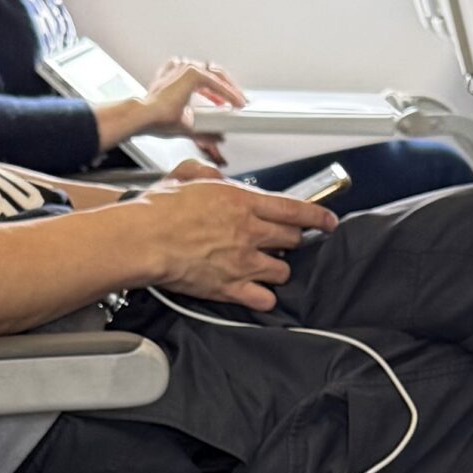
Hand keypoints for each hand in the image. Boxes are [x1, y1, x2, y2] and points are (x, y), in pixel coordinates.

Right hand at [93, 61, 246, 152]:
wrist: (144, 118)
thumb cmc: (156, 120)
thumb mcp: (186, 125)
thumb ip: (203, 130)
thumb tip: (218, 136)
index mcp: (177, 76)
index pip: (205, 79)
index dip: (221, 91)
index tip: (231, 102)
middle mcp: (181, 68)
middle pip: (214, 73)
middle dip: (230, 88)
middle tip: (240, 102)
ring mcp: (186, 68)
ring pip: (218, 75)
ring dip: (231, 89)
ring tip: (241, 102)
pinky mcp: (192, 74)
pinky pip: (217, 83)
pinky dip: (229, 93)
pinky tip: (236, 103)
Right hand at [133, 175, 336, 311]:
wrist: (143, 240)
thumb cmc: (158, 210)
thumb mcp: (185, 177)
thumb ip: (208, 174)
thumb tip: (216, 177)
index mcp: (242, 203)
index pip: (295, 209)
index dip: (318, 216)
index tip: (328, 220)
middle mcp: (249, 233)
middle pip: (293, 239)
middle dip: (292, 239)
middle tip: (284, 239)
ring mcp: (243, 263)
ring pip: (283, 270)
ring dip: (278, 268)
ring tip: (266, 265)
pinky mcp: (231, 288)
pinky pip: (264, 298)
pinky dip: (264, 297)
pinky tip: (257, 291)